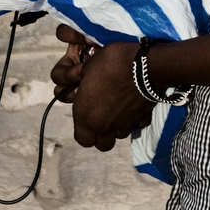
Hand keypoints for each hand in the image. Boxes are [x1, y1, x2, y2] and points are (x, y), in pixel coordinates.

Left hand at [49, 24, 153, 151]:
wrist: (143, 66)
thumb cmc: (109, 65)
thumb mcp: (85, 67)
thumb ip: (73, 78)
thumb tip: (66, 79)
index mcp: (87, 117)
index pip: (82, 140)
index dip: (83, 131)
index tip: (86, 117)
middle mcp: (105, 126)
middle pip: (103, 145)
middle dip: (102, 135)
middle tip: (102, 117)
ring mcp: (126, 125)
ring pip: (120, 135)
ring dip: (118, 126)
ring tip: (119, 109)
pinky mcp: (143, 118)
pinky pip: (138, 124)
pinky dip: (136, 118)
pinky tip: (134, 105)